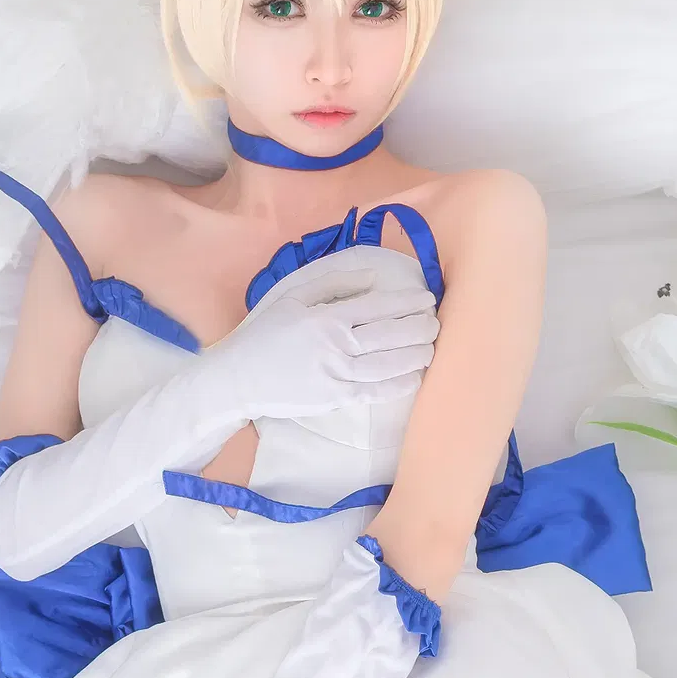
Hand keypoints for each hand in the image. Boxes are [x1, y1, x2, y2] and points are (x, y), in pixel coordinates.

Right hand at [202, 254, 439, 427]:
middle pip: (390, 335)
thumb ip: (334, 284)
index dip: (408, 304)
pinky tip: (415, 378)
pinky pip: (375, 393)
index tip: (428, 300)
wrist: (239, 378)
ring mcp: (337, 375)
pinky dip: (398, 385)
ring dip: (415, 356)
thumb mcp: (294, 296)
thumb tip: (373, 278)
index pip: (378, 307)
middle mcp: (337, 345)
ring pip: (388, 365)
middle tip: (437, 324)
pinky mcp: (334, 399)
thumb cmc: (266, 334)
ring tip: (431, 348)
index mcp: (327, 317)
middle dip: (419, 329)